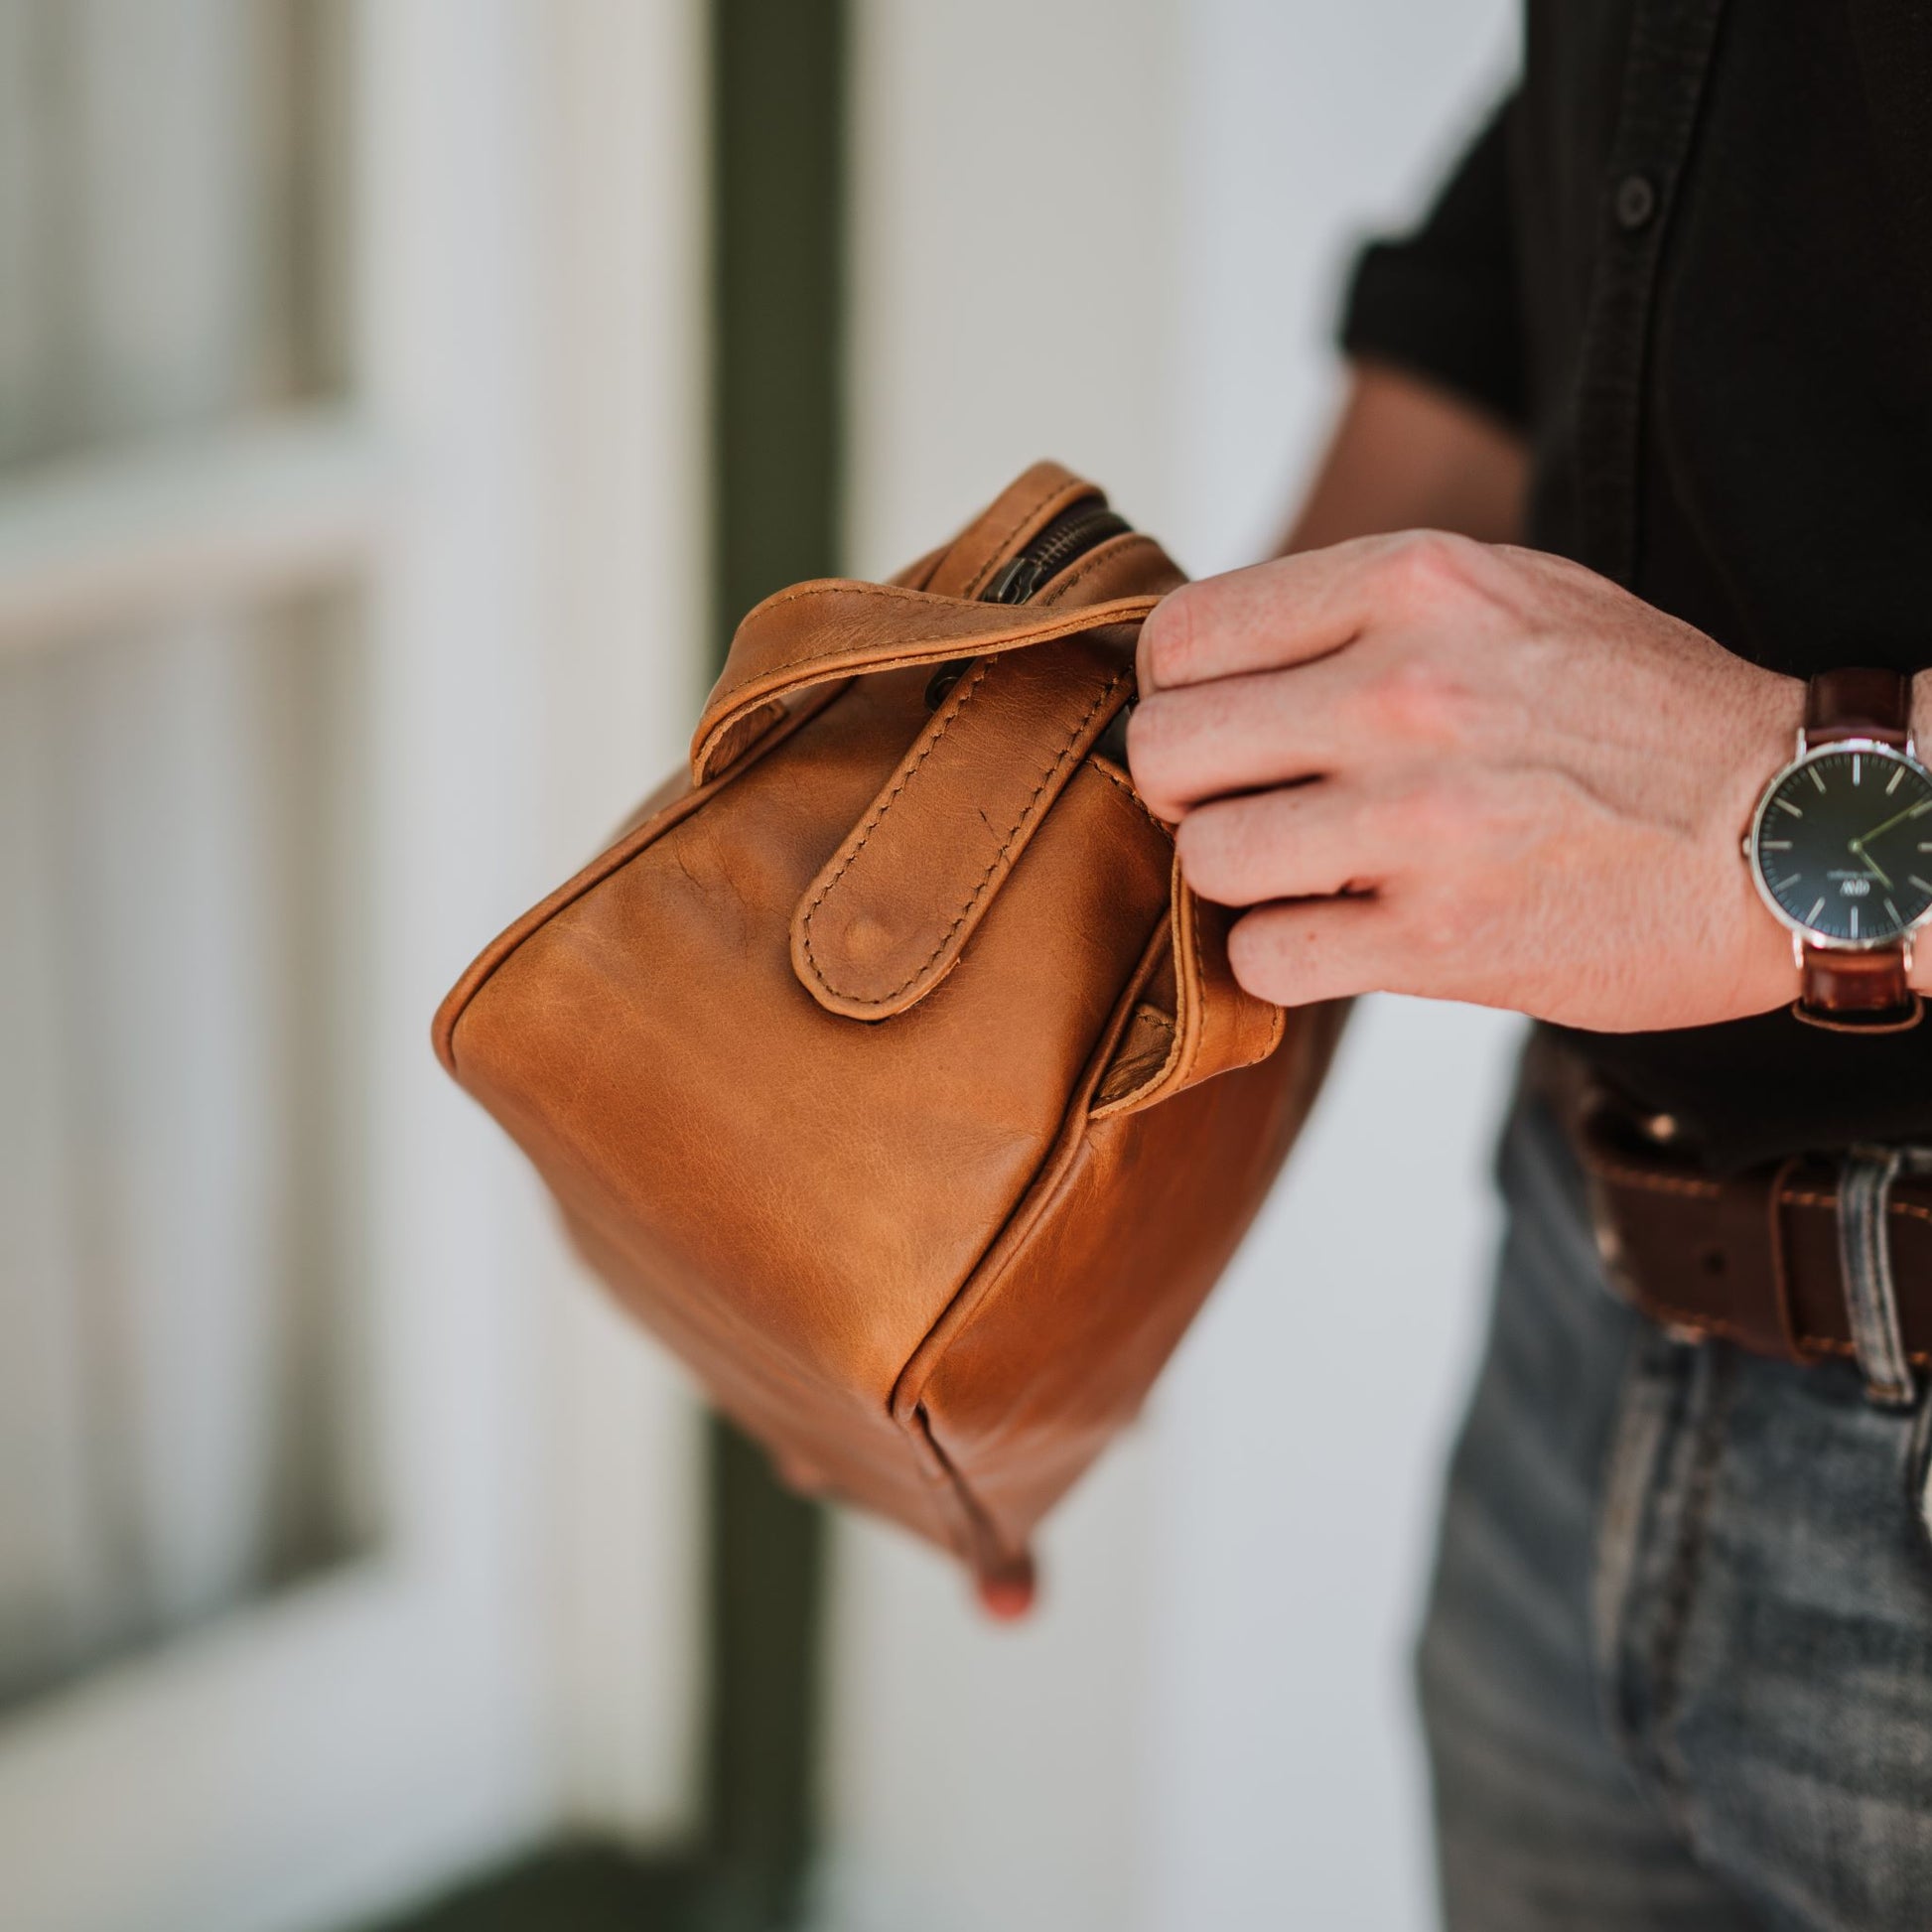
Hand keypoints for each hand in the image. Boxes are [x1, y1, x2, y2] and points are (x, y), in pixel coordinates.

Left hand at [1125, 531, 1811, 1032]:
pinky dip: (1284, 957)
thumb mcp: (1508, 594)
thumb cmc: (1642, 711)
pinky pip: (1266, 957)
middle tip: (1240, 807)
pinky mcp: (1439, 940)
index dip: (1178, 695)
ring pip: (1204, 860)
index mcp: (1412, 584)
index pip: (1183, 635)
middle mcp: (1402, 691)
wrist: (1791, 829)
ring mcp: (1418, 821)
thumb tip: (1217, 661)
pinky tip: (1341, 934)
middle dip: (1184, 791)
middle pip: (1164, 750)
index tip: (1220, 729)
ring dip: (1239, 882)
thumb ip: (1361, 613)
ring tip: (1306, 875)